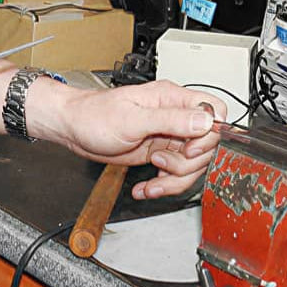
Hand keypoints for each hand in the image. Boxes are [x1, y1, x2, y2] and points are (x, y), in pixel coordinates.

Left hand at [52, 80, 227, 200]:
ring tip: (151, 177)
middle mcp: (173, 116)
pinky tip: (145, 187)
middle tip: (160, 161)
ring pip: (191, 164)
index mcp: (171, 98)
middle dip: (187, 163)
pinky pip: (174, 174)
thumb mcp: (133, 119)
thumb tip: (205, 120)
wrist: (73, 129)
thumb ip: (170, 119)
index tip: (189, 149)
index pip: (213, 111)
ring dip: (173, 179)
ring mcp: (167, 136)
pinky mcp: (158, 152)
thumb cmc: (94, 115)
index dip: (209, 135)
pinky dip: (162, 185)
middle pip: (206, 145)